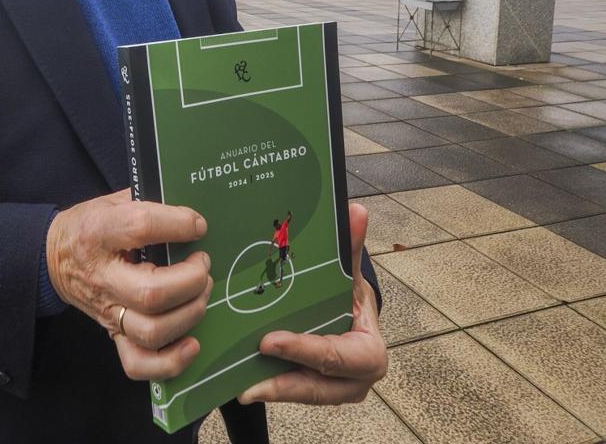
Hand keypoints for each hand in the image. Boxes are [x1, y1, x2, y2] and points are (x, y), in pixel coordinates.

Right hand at [46, 188, 212, 380]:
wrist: (54, 258)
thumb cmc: (91, 226)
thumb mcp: (113, 201)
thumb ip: (150, 201)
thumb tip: (194, 212)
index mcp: (99, 233)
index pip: (141, 227)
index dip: (178, 224)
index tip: (198, 225)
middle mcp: (103, 277)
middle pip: (152, 293)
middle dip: (190, 280)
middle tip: (202, 263)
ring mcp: (108, 311)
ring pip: (152, 330)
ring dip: (190, 313)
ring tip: (200, 290)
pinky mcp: (113, 334)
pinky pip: (140, 362)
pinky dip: (171, 360)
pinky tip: (192, 343)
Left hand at [238, 202, 386, 404]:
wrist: (350, 319)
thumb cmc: (349, 297)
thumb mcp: (350, 275)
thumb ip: (350, 248)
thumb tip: (356, 211)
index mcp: (369, 353)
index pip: (340, 357)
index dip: (306, 350)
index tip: (270, 341)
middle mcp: (354, 381)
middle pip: (319, 387)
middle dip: (283, 383)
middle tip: (247, 378)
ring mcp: (332, 391)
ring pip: (301, 395)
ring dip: (271, 391)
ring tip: (238, 387)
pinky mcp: (310, 392)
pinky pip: (289, 393)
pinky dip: (267, 388)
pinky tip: (237, 382)